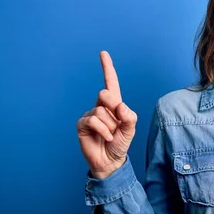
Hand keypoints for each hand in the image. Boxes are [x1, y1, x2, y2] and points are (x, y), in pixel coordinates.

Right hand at [77, 51, 137, 178]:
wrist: (110, 161)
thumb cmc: (120, 143)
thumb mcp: (130, 129)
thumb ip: (129, 116)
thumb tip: (119, 105)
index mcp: (114, 104)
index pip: (111, 83)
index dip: (107, 68)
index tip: (103, 53)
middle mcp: (101, 106)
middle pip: (105, 93)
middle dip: (112, 107)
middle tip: (116, 124)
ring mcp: (90, 115)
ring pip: (100, 111)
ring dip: (110, 126)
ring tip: (111, 135)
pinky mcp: (82, 124)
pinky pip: (93, 121)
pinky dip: (103, 130)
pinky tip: (106, 138)